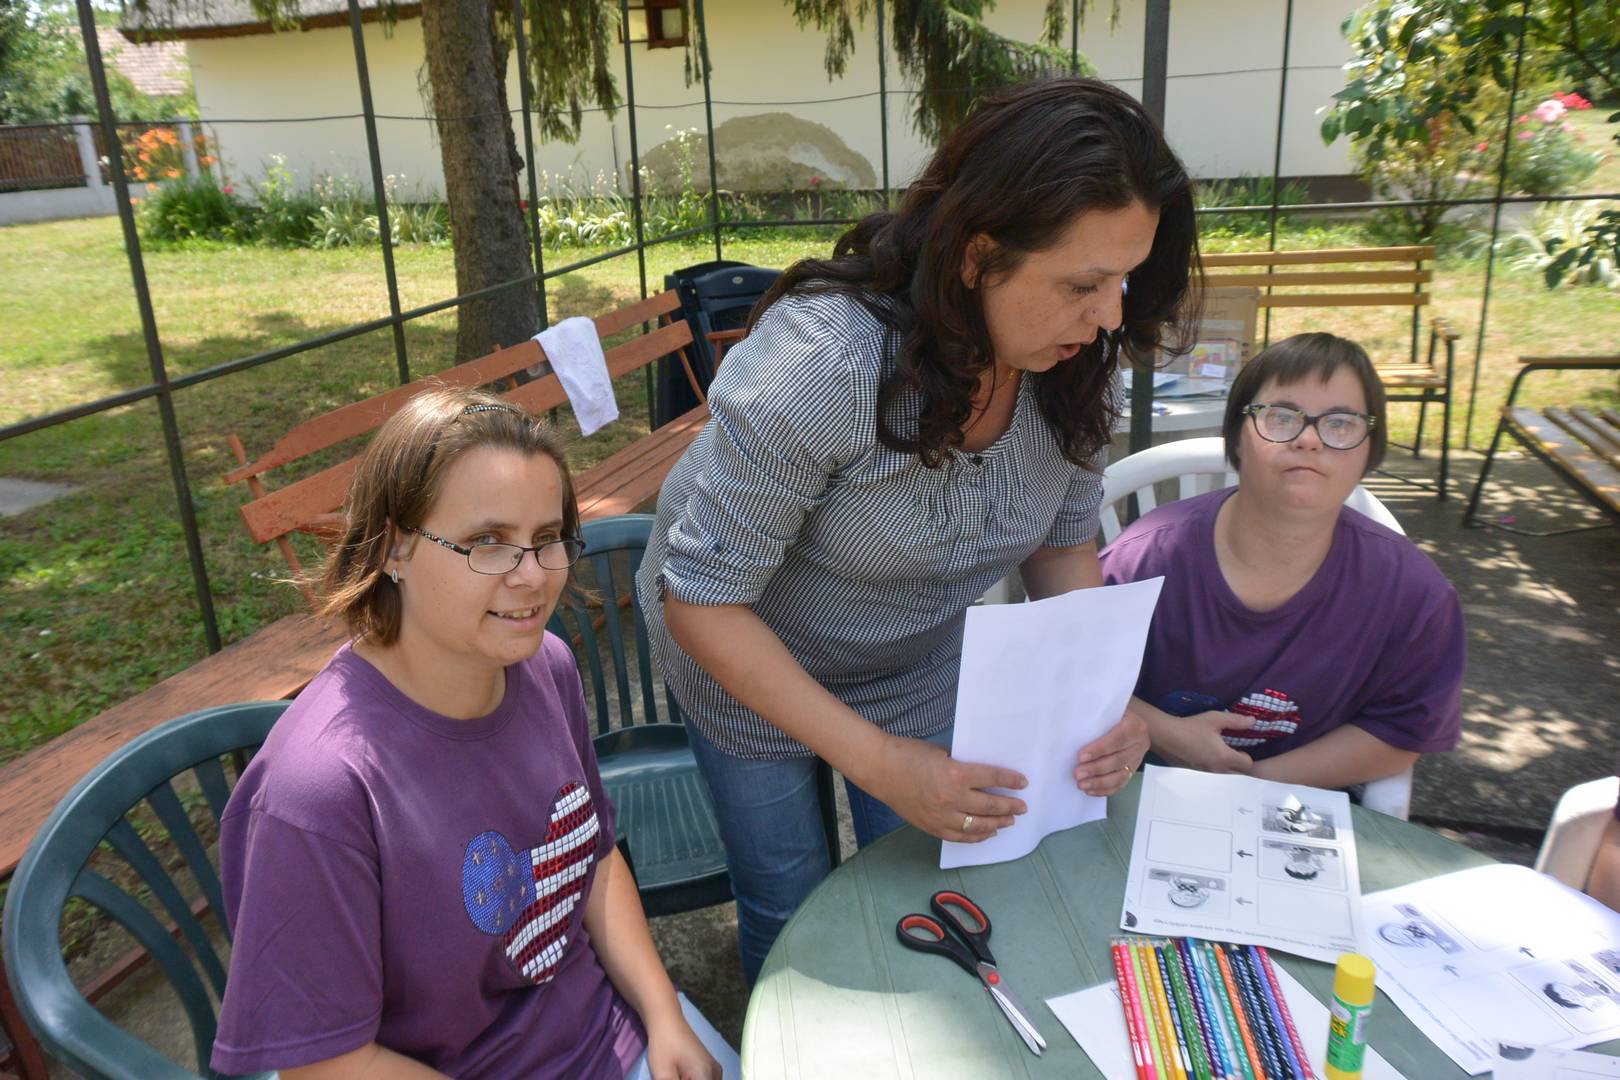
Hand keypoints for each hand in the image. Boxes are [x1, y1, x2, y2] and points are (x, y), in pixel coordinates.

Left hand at [644, 1010, 720, 1079]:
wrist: (667, 1021)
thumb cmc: (664, 1045)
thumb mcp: (663, 1075)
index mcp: (706, 1077)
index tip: (674, 1079)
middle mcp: (716, 1075)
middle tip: (671, 1076)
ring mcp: (715, 1071)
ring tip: (673, 1075)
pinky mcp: (710, 1069)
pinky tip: (679, 1077)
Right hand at [866, 735, 1027, 842]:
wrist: (880, 769)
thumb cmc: (909, 754)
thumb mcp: (942, 753)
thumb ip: (962, 766)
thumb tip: (983, 777)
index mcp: (956, 774)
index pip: (992, 778)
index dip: (1010, 780)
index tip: (1023, 782)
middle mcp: (952, 798)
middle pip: (989, 806)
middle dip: (1010, 806)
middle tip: (1022, 807)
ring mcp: (941, 816)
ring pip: (977, 826)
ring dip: (996, 824)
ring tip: (1008, 821)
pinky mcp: (931, 826)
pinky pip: (959, 836)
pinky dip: (976, 836)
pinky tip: (987, 833)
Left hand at [1073, 704, 1151, 795]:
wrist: (1132, 722)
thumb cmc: (1115, 715)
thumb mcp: (1109, 711)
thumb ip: (1097, 720)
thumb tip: (1073, 733)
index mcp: (1135, 725)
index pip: (1117, 739)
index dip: (1099, 749)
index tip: (1081, 757)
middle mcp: (1140, 743)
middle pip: (1118, 760)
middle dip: (1096, 769)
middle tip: (1077, 774)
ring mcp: (1138, 759)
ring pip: (1121, 776)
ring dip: (1099, 782)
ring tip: (1081, 784)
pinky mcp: (1133, 770)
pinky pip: (1121, 784)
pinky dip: (1105, 789)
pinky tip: (1090, 790)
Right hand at [1152, 709, 1255, 774]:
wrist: (1165, 736)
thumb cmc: (1191, 726)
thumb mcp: (1215, 719)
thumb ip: (1236, 721)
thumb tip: (1253, 721)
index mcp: (1225, 757)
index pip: (1247, 764)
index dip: (1247, 755)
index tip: (1240, 745)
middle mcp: (1218, 769)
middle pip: (1238, 773)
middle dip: (1239, 763)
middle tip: (1233, 749)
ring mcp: (1206, 773)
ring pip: (1224, 774)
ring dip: (1227, 766)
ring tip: (1219, 751)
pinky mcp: (1196, 772)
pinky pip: (1212, 773)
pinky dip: (1214, 767)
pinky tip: (1205, 754)